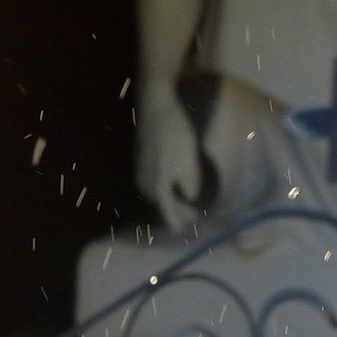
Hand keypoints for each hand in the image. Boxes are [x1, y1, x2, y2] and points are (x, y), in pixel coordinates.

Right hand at [136, 87, 203, 229]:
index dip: (184, 223)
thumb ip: (189, 184)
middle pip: (162, 208)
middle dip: (179, 212)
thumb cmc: (176, 135)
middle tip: (196, 215)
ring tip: (187, 202)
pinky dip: (165, 188)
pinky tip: (175, 183)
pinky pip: (154, 184)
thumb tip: (189, 199)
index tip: (196, 228)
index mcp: (158, 189)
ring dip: (172, 200)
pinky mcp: (140, 163)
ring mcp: (140, 174)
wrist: (156, 108)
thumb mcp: (189, 161)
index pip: (170, 217)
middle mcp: (144, 186)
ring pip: (157, 196)